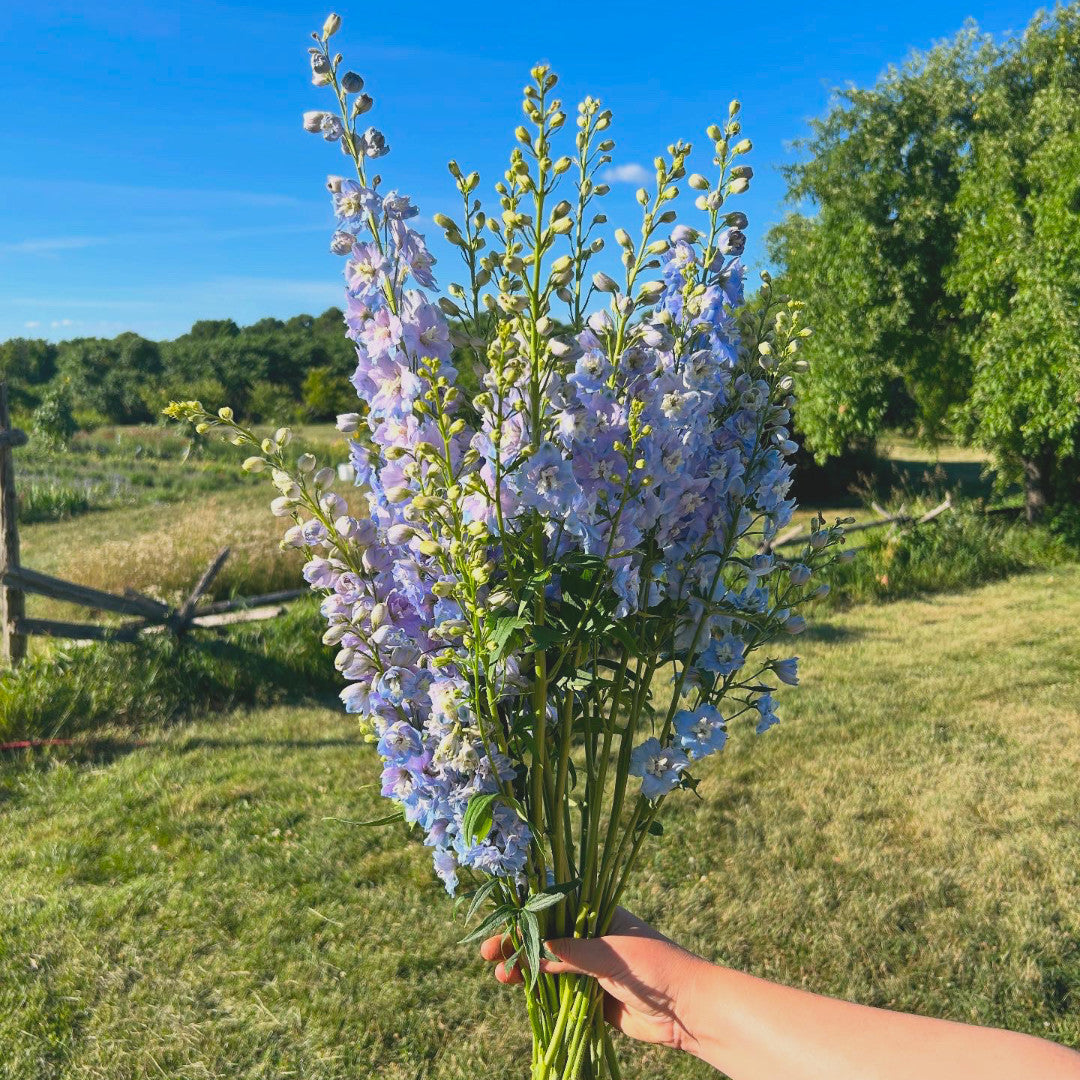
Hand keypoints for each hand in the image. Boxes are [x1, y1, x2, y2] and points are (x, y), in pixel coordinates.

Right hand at [479, 907, 706, 1052]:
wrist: (688, 1009)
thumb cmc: (656, 966)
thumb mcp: (614, 953)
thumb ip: (575, 953)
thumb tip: (538, 947)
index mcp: (598, 916)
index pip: (555, 908)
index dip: (526, 914)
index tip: (501, 921)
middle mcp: (590, 939)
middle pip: (544, 937)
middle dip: (516, 942)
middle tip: (487, 952)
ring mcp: (589, 969)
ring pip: (546, 964)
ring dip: (522, 967)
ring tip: (500, 975)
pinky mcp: (590, 998)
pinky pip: (557, 992)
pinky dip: (537, 990)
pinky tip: (518, 988)